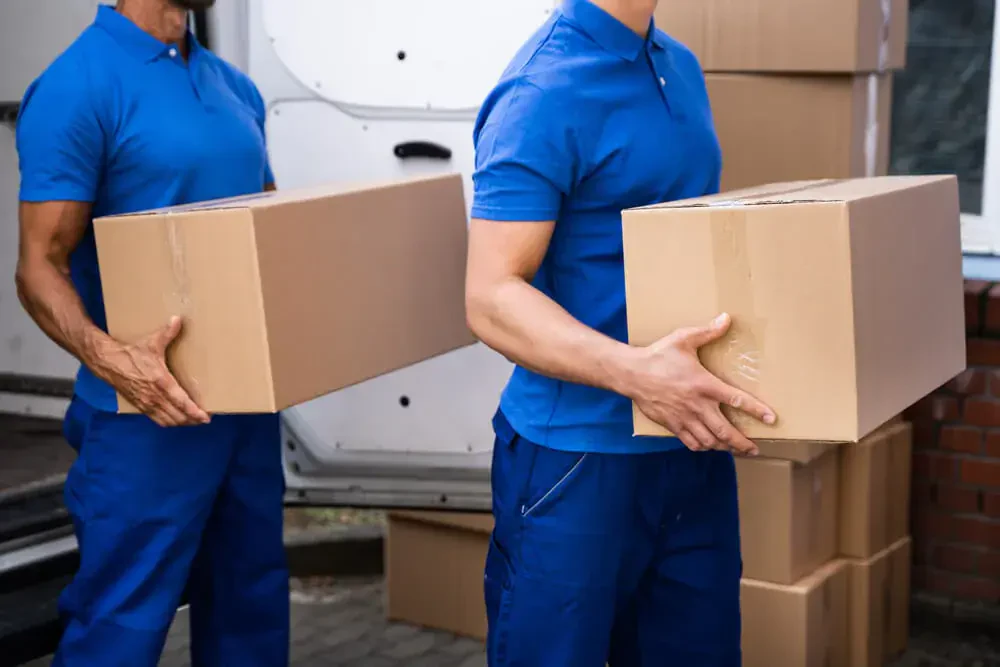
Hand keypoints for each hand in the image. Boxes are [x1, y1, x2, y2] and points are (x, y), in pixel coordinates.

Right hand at [98, 316, 209, 426]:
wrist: (107, 362)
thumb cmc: (130, 353)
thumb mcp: (151, 343)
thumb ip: (167, 333)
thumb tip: (178, 320)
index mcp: (161, 382)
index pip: (182, 403)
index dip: (195, 412)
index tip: (206, 417)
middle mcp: (154, 396)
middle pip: (178, 416)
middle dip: (192, 419)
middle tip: (204, 418)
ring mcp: (146, 403)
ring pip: (168, 420)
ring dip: (181, 422)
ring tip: (193, 420)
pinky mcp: (139, 406)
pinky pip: (157, 419)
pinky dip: (168, 422)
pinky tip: (176, 419)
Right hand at [624, 313, 774, 454]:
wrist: (631, 373)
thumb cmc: (658, 356)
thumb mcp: (683, 339)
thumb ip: (707, 332)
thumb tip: (726, 318)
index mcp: (705, 385)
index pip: (737, 400)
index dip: (757, 411)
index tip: (771, 419)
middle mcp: (697, 405)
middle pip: (726, 431)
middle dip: (742, 443)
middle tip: (754, 448)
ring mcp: (684, 418)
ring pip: (710, 441)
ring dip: (725, 447)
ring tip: (735, 449)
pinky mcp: (672, 425)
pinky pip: (691, 442)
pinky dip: (703, 447)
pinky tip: (709, 445)